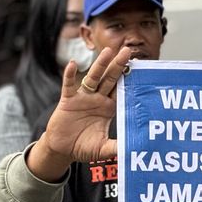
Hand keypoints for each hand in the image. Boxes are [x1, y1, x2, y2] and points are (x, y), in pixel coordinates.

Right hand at [27, 47, 129, 182]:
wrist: (62, 149)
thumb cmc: (83, 148)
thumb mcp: (102, 149)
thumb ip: (116, 148)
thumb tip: (132, 151)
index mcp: (108, 108)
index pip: (121, 90)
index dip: (129, 80)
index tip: (139, 67)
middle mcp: (97, 99)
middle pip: (110, 79)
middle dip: (118, 65)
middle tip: (128, 50)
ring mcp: (83, 98)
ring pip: (92, 77)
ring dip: (99, 64)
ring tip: (108, 51)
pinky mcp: (68, 100)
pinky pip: (68, 85)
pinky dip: (69, 75)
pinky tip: (72, 64)